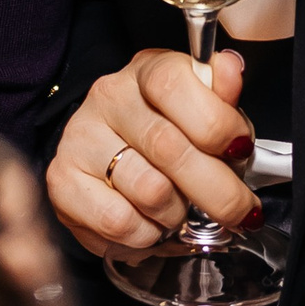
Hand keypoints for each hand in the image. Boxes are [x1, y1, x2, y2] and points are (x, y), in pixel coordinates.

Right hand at [46, 48, 257, 257]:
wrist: (110, 161)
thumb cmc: (166, 134)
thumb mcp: (200, 109)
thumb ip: (220, 96)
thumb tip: (230, 70)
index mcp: (145, 71)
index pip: (173, 83)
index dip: (215, 121)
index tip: (240, 149)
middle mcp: (107, 98)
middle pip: (169, 148)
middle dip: (219, 192)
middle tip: (242, 212)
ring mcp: (80, 139)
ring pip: (150, 192)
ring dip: (178, 214)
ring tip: (180, 211)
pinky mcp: (62, 182)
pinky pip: (120, 222)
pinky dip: (147, 235)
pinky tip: (150, 223)